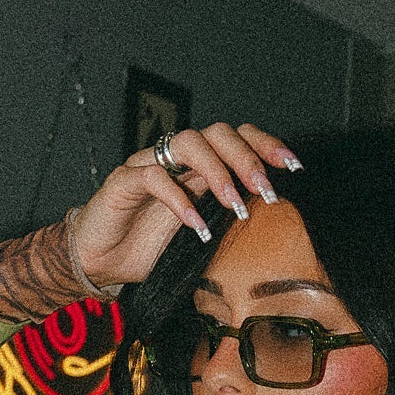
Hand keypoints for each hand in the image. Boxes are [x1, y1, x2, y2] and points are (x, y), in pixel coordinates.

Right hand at [67, 121, 301, 294]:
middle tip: (266, 192)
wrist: (101, 261)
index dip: (266, 145)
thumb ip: (226, 221)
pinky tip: (197, 226)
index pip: (236, 138)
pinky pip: (154, 177)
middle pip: (217, 133)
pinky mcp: (124, 181)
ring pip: (188, 143)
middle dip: (248, 159)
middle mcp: (176, 159)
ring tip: (234, 206)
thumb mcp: (200, 236)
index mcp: (198, 167)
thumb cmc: (150, 248)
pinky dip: (180, 201)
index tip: (293, 167)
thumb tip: (270, 222)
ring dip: (218, 173)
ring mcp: (150, 165)